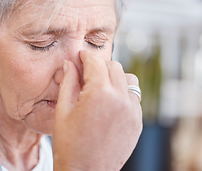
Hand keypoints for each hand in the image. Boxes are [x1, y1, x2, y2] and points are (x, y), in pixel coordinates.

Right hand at [53, 50, 142, 170]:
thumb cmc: (69, 144)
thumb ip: (68, 81)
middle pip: (114, 66)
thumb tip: (69, 62)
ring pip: (128, 79)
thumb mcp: (63, 110)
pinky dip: (123, 93)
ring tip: (100, 89)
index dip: (85, 56)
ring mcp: (133, 111)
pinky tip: (109, 104)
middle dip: (99, 66)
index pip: (96, 62)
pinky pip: (133, 97)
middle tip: (86, 75)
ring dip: (115, 78)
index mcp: (100, 93)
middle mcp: (120, 99)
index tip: (80, 56)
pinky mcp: (138, 122)